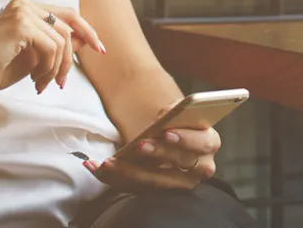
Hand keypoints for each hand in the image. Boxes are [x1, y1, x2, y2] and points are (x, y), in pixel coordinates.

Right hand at [0, 0, 105, 95]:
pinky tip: (35, 81)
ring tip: (42, 84)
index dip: (87, 31)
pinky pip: (51, 48)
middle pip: (68, 27)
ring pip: (61, 41)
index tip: (100, 49)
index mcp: (26, 8)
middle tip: (61, 83)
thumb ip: (56, 45)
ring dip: (56, 68)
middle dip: (70, 58)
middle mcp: (25, 4)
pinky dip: (48, 69)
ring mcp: (22, 12)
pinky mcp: (20, 25)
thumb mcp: (33, 57)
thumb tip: (84, 40)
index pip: (68, 15)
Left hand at [86, 104, 220, 191]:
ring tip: (107, 162)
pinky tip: (94, 166)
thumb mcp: (178, 112)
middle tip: (139, 145)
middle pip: (180, 165)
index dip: (186, 139)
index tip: (167, 132)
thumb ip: (174, 112)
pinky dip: (113, 179)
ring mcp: (179, 183)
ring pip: (155, 182)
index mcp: (209, 143)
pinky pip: (135, 188)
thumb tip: (163, 117)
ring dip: (129, 172)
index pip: (202, 143)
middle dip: (158, 155)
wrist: (170, 136)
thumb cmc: (176, 121)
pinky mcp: (158, 191)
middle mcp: (200, 167)